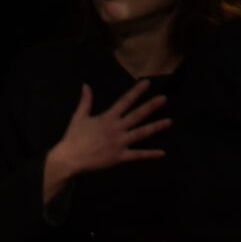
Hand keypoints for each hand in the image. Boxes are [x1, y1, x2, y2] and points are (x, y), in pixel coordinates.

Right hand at [44, 81, 171, 200]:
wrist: (69, 159)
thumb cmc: (73, 138)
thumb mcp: (78, 117)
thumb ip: (85, 101)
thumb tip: (86, 85)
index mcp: (107, 118)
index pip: (124, 101)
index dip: (136, 91)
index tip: (147, 82)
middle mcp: (116, 129)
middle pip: (137, 115)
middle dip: (151, 106)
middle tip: (164, 98)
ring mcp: (119, 143)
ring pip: (141, 133)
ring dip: (156, 127)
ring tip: (169, 122)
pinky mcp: (119, 156)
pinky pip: (137, 155)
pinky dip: (150, 154)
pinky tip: (162, 153)